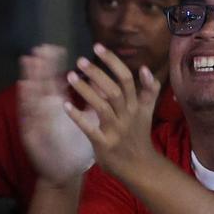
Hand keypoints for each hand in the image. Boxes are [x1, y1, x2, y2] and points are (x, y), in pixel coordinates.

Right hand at [17, 44, 94, 185]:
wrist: (63, 174)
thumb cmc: (74, 148)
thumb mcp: (86, 122)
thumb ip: (90, 102)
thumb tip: (100, 81)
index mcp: (57, 107)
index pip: (56, 81)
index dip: (54, 65)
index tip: (54, 48)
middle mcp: (46, 111)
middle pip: (42, 84)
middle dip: (41, 67)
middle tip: (40, 48)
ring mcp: (37, 121)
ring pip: (33, 96)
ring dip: (30, 79)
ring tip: (30, 61)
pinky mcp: (30, 133)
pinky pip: (28, 116)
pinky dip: (26, 101)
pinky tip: (24, 87)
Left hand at [62, 43, 161, 180]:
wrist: (139, 167)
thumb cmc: (138, 136)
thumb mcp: (147, 112)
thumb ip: (148, 91)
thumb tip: (145, 68)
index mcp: (136, 106)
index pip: (125, 78)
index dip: (112, 61)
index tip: (97, 46)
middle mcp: (127, 116)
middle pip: (113, 90)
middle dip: (97, 73)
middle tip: (79, 60)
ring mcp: (116, 130)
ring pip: (101, 106)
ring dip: (85, 90)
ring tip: (70, 76)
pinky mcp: (104, 144)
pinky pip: (89, 128)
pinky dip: (78, 117)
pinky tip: (65, 106)